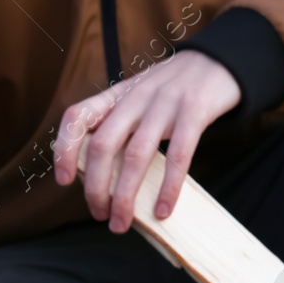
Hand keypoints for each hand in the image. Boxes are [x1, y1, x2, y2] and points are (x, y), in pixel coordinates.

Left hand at [53, 51, 239, 232]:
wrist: (219, 60)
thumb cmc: (173, 90)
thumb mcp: (139, 97)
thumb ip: (119, 125)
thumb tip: (100, 176)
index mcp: (118, 94)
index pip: (77, 116)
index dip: (65, 148)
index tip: (64, 180)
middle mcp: (136, 97)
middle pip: (103, 145)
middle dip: (96, 187)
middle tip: (99, 214)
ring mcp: (165, 104)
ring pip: (136, 155)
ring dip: (125, 196)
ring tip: (121, 222)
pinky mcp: (194, 112)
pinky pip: (178, 157)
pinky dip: (168, 188)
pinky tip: (162, 210)